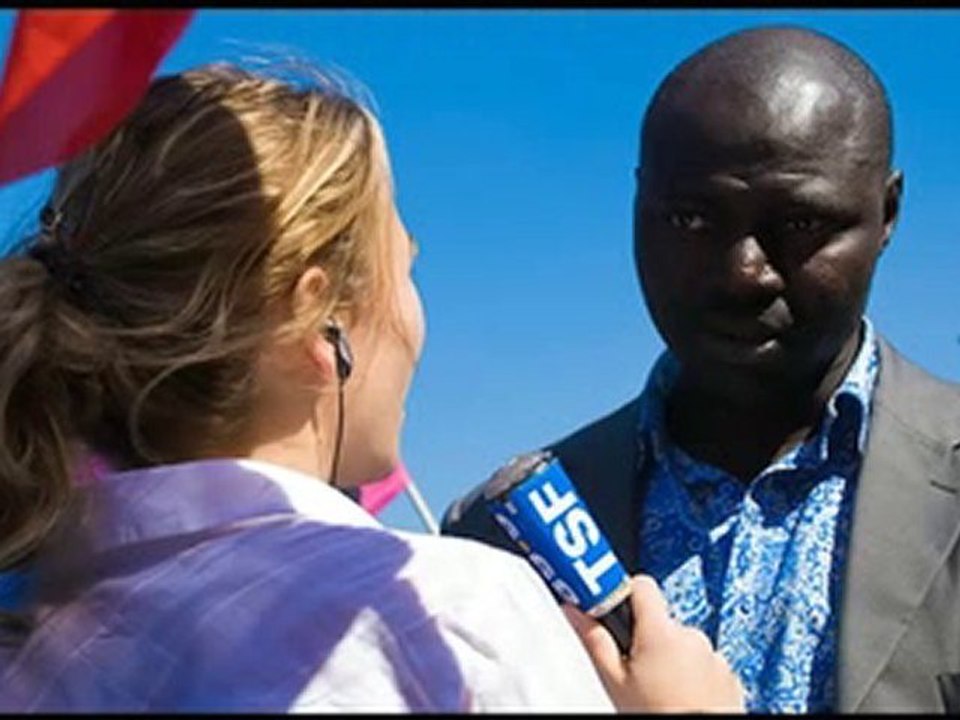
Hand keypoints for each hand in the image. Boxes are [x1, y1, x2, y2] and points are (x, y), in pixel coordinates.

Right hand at [562, 574, 744, 712]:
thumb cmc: (658, 716)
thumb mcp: (615, 682)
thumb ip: (595, 640)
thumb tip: (574, 611)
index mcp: (661, 632)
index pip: (640, 585)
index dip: (623, 594)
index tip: (611, 606)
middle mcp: (692, 636)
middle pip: (660, 621)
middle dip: (645, 639)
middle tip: (633, 669)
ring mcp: (713, 656)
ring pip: (682, 644)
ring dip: (670, 659)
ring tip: (658, 689)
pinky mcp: (728, 676)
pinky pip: (703, 663)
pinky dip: (692, 675)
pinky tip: (680, 696)